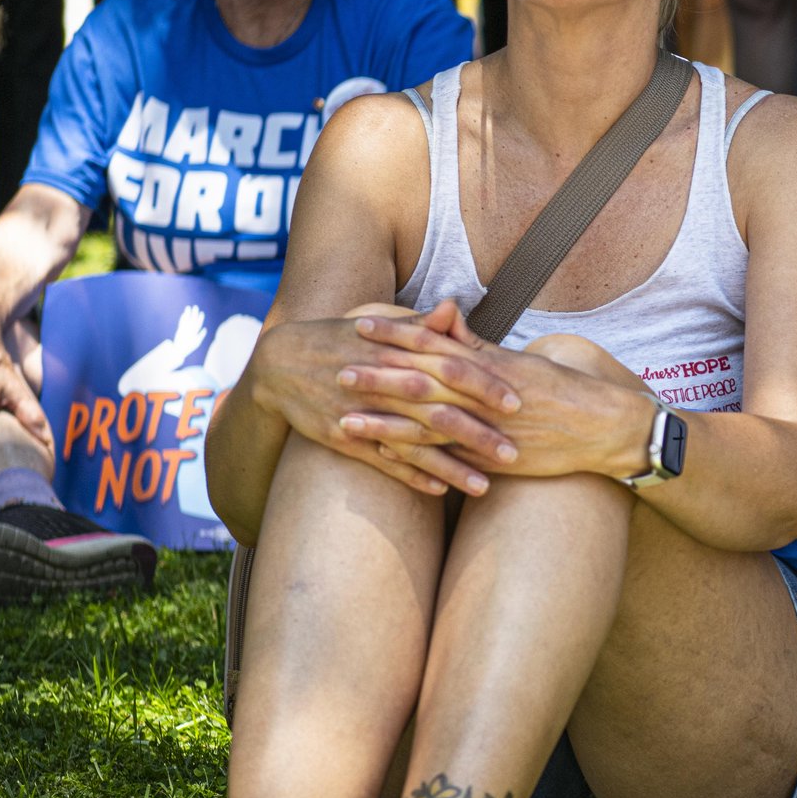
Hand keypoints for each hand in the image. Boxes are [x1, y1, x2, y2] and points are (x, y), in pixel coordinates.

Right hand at [249, 301, 522, 496]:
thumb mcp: (377, 325)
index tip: (517, 402)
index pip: (449, 368)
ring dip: (451, 466)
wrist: (279, 364)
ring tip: (485, 487)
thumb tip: (455, 308)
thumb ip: (420, 325)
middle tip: (514, 452)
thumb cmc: (338, 340)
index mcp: (395, 351)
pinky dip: (411, 475)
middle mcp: (382, 382)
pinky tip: (440, 489)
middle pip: (438, 409)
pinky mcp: (344, 438)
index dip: (484, 386)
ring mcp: (363, 412)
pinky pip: (383, 462)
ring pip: (415, 444)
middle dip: (477, 433)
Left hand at [352, 317, 654, 480]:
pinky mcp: (492, 456)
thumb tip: (445, 320)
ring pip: (425, 421)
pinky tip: (385, 460)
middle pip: (420, 380)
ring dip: (384, 420)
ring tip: (344, 418)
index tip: (359, 326)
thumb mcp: (520, 361)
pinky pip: (446, 458)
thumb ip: (478, 345)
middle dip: (376, 375)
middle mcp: (483, 392)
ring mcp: (486, 426)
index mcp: (487, 364)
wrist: (604, 427)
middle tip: (335, 368)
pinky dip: (415, 458)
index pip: (432, 344)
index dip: (393, 335)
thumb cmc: (565, 392)